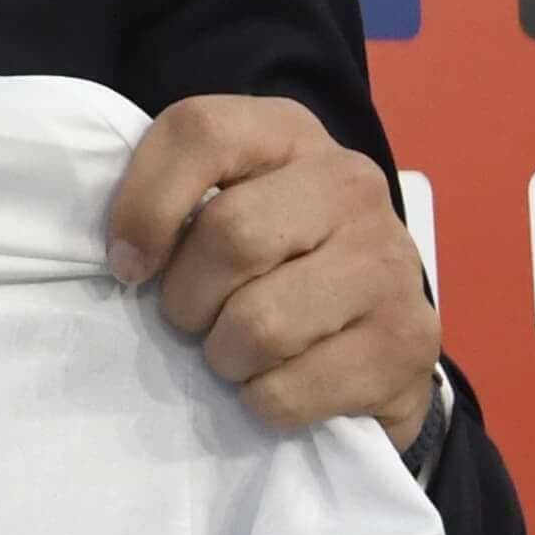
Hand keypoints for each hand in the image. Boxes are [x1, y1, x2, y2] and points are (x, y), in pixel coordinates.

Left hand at [102, 95, 437, 449]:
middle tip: (195, 318)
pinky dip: (263, 401)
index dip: (145, 205)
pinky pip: (289, 391)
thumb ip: (167, 201)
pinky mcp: (406, 342)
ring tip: (240, 351)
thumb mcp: (218, 205)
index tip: (131, 264)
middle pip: (232, 235)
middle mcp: (350, 183)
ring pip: (260, 323)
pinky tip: (281, 381)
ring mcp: (389, 262)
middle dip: (187, 298)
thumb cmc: (272, 262)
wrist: (376, 330)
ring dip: (225, 357)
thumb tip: (128, 258)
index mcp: (289, 134)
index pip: (200, 132)